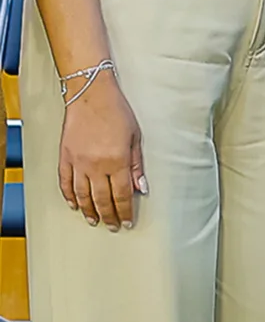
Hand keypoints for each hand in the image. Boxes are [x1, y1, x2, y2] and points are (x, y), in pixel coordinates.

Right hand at [59, 71, 144, 229]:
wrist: (90, 95)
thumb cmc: (117, 112)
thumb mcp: (136, 137)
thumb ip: (137, 165)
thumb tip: (142, 187)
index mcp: (118, 161)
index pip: (123, 195)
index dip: (125, 211)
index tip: (127, 222)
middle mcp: (96, 166)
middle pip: (102, 199)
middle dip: (109, 215)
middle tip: (112, 226)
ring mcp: (78, 162)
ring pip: (82, 195)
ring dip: (89, 210)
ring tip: (94, 220)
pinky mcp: (65, 157)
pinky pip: (65, 182)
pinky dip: (69, 195)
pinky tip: (73, 204)